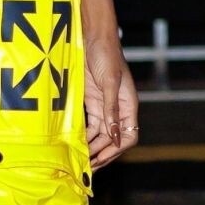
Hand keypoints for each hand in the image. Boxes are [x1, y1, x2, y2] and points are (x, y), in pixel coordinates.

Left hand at [83, 34, 138, 168]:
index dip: (116, 150)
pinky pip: (91, 125)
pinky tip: (76, 144)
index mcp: (129, 105)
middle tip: (88, 167)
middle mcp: (118, 109)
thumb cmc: (106, 54)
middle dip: (103, 154)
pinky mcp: (92, 102)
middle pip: (113, 140)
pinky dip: (85, 136)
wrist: (93, 37)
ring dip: (93, 148)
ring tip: (81, 160)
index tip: (101, 158)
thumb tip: (114, 136)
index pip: (128, 136)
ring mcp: (104, 106)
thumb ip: (111, 109)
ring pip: (101, 135)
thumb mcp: (109, 82)